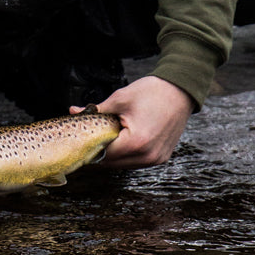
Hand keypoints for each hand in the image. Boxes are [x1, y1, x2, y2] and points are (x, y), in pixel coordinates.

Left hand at [75, 75, 193, 168]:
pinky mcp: (161, 157)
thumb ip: (96, 110)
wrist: (180, 90)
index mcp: (136, 142)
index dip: (90, 145)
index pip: (103, 154)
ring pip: (123, 164)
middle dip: (100, 150)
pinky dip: (127, 153)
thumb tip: (74, 112)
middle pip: (112, 163)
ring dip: (113, 153)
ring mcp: (156, 159)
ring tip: (109, 134)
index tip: (81, 136)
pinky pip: (136, 161)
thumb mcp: (120, 98)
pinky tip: (124, 138)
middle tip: (92, 135)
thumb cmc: (151, 92)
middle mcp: (147, 156)